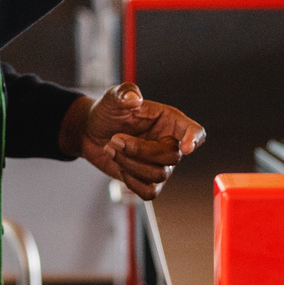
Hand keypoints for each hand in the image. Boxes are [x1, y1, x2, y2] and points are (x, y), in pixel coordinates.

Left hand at [59, 83, 205, 200]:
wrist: (89, 132)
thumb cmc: (107, 112)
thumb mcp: (113, 97)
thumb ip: (124, 93)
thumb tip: (134, 98)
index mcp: (169, 121)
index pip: (194, 131)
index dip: (194, 139)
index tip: (185, 147)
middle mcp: (169, 143)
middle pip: (172, 157)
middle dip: (139, 151)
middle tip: (114, 139)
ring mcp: (160, 164)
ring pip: (158, 175)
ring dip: (129, 163)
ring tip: (111, 147)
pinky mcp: (147, 180)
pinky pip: (149, 191)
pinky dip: (131, 181)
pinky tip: (119, 164)